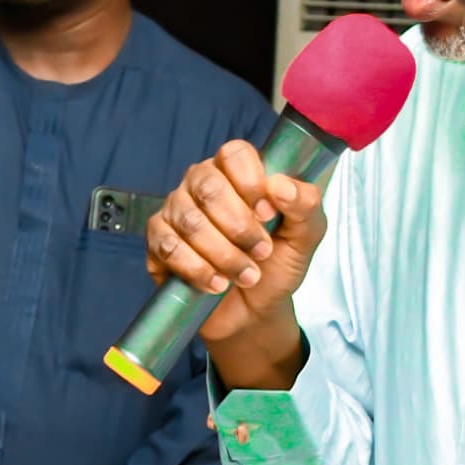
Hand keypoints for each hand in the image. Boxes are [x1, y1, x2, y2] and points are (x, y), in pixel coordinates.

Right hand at [142, 145, 327, 389]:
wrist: (254, 311)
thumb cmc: (276, 266)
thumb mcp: (305, 237)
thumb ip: (306, 206)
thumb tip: (282, 187)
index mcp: (237, 172)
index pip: (234, 153)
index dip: (251, 183)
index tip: (268, 214)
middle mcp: (201, 184)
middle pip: (209, 187)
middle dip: (239, 226)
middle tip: (262, 252)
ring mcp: (175, 211)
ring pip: (190, 220)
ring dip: (223, 254)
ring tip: (247, 275)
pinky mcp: (158, 242)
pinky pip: (169, 246)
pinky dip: (197, 268)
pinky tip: (217, 283)